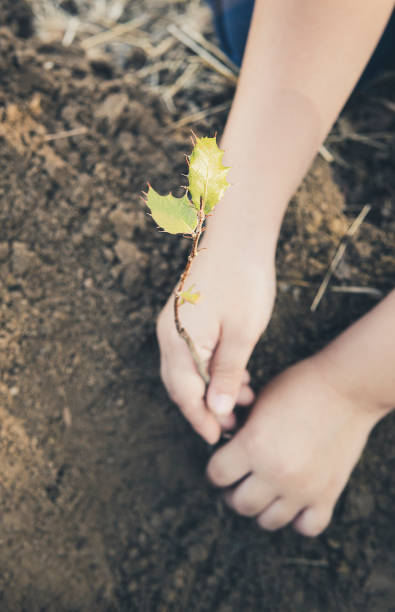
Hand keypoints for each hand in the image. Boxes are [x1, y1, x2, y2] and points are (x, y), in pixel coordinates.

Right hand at [157, 226, 275, 443]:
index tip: (219, 438)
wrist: (237, 233)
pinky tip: (237, 374)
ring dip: (211, 389)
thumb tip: (216, 410)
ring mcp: (175, 324)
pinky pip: (193, 353)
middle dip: (205, 409)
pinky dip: (211, 370)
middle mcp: (169, 335)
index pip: (185, 393)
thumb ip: (228, 373)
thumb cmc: (243, 279)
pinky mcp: (186, 315)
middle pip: (181, 385)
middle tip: (233, 425)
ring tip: (244, 400)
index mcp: (179, 341)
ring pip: (188, 370)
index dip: (201, 419)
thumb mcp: (242, 332)